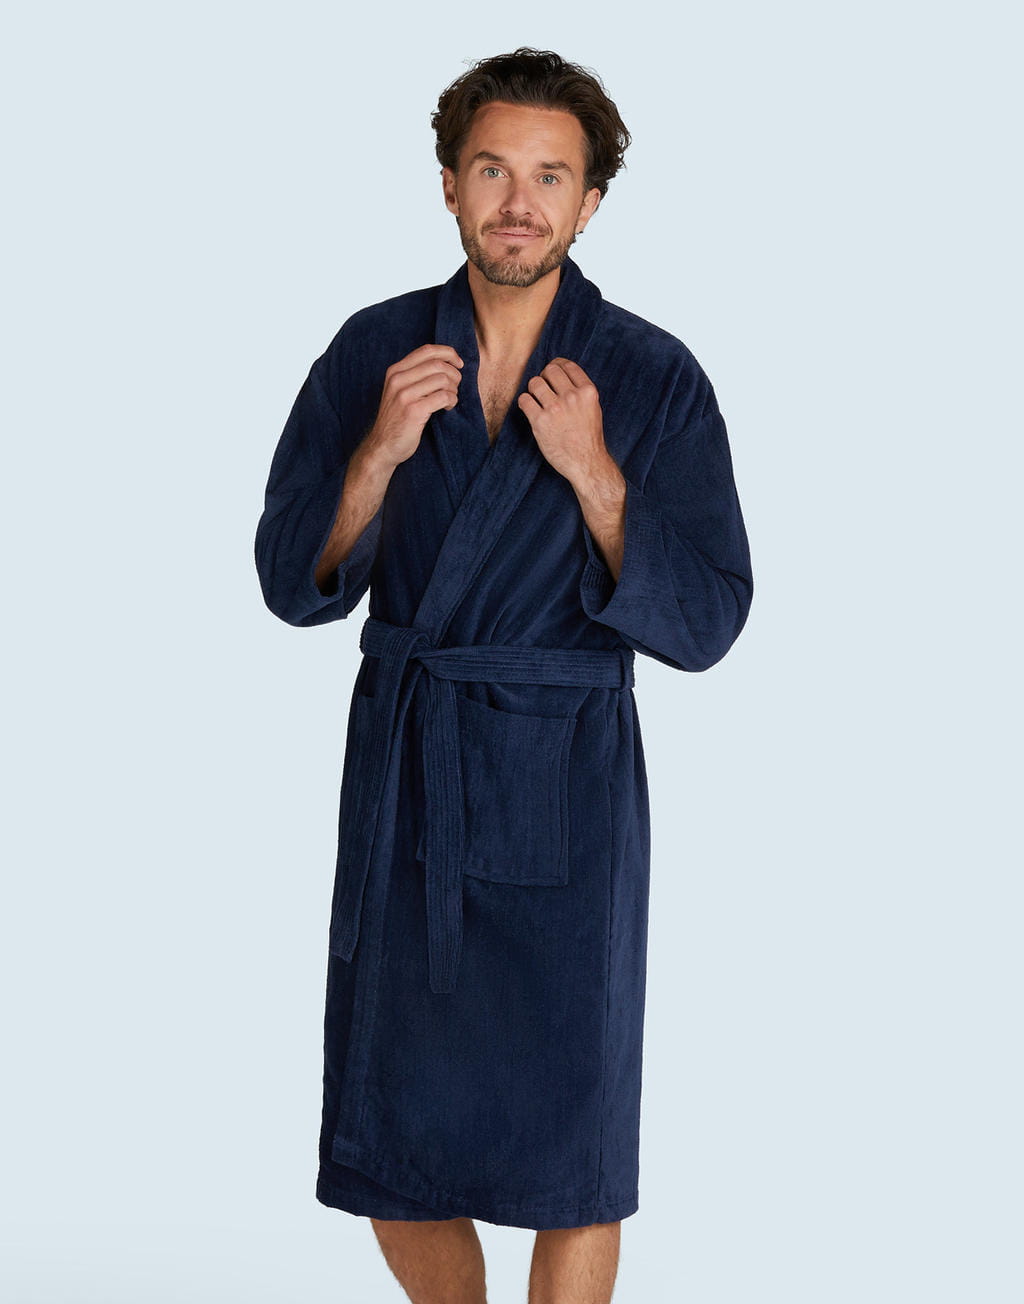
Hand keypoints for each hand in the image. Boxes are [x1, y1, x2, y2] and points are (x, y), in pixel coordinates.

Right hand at [363, 344, 463, 467]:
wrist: (382, 446)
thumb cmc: (396, 419)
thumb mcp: (399, 391)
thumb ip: (415, 376)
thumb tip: (446, 363)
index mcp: (395, 371)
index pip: (427, 350)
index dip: (448, 353)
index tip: (458, 363)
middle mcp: (398, 379)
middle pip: (437, 364)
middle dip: (454, 374)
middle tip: (456, 387)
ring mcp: (404, 395)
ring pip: (442, 379)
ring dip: (454, 389)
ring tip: (450, 399)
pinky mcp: (413, 411)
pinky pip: (443, 397)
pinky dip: (452, 401)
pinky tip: (447, 407)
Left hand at [516, 357, 608, 482]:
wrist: (586, 462)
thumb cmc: (588, 438)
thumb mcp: (593, 408)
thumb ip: (581, 392)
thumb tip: (562, 376)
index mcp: (587, 392)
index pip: (567, 366)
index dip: (557, 365)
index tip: (552, 372)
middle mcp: (572, 397)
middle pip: (550, 370)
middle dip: (544, 376)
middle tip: (544, 388)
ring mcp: (555, 409)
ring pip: (535, 382)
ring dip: (533, 390)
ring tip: (537, 400)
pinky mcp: (540, 421)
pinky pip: (524, 400)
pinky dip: (524, 402)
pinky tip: (530, 409)